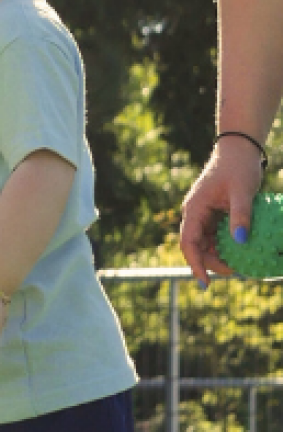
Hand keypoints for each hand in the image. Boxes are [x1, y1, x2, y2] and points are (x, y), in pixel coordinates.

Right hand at [179, 137, 264, 286]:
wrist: (239, 149)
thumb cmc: (239, 167)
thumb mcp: (243, 191)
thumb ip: (241, 216)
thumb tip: (241, 242)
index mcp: (193, 209)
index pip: (188, 243)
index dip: (195, 264)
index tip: (205, 282)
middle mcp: (194, 214)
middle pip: (196, 246)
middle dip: (210, 263)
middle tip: (233, 272)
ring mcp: (203, 214)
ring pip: (205, 242)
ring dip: (218, 255)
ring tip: (238, 265)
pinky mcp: (214, 213)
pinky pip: (215, 234)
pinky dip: (225, 244)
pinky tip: (239, 250)